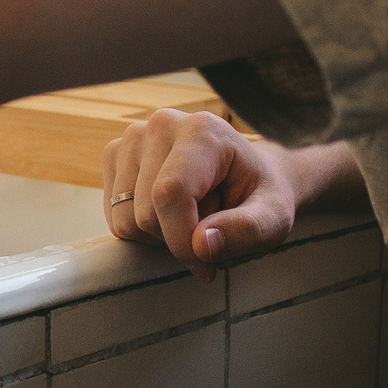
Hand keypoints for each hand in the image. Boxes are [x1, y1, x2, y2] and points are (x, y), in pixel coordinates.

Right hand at [101, 108, 299, 280]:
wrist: (246, 175)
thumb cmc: (259, 195)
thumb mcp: (273, 218)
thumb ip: (246, 231)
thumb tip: (201, 245)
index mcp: (203, 131)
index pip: (170, 194)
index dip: (182, 240)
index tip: (205, 262)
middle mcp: (162, 125)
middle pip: (145, 213)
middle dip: (176, 237)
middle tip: (208, 224)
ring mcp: (133, 137)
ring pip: (124, 219)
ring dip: (158, 233)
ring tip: (190, 214)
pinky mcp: (115, 154)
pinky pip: (114, 216)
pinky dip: (140, 228)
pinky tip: (167, 211)